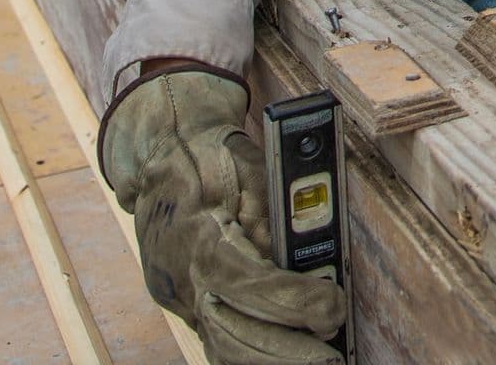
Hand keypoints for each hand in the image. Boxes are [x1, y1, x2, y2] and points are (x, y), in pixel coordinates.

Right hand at [99, 68, 345, 363]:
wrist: (164, 151)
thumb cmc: (213, 155)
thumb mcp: (248, 166)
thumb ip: (273, 213)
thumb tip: (303, 256)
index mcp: (196, 233)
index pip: (242, 282)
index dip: (289, 301)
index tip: (331, 306)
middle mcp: (180, 273)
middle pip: (229, 330)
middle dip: (284, 351)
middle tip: (331, 357)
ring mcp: (178, 294)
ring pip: (219, 346)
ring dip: (270, 361)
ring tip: (318, 360)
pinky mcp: (185, 304)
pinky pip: (218, 342)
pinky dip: (251, 357)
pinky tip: (287, 357)